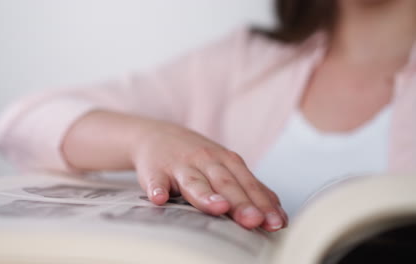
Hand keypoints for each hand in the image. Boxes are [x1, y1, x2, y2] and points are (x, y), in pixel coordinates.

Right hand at [131, 122, 287, 230]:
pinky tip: (160, 199)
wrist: (155, 135)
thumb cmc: (196, 157)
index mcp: (226, 161)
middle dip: (241, 203)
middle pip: (225, 184)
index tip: (276, 223)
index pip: (248, 184)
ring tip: (218, 207)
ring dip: (206, 195)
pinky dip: (158, 189)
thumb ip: (249, 188)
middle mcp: (206, 161)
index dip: (263, 204)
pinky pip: (156, 181)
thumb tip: (278, 213)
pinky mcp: (155, 171)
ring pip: (194, 182)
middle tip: (254, 220)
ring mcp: (180, 166)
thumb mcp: (224, 166)